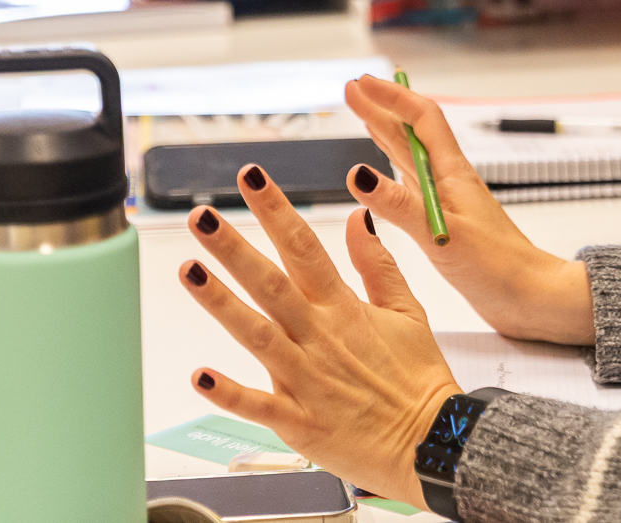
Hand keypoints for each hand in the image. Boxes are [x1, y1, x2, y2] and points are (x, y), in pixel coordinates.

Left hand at [178, 167, 455, 508]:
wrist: (431, 439)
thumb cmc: (418, 378)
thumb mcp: (409, 311)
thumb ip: (379, 265)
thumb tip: (358, 218)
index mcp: (345, 308)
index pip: (305, 247)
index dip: (276, 211)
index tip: (252, 181)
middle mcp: (320, 336)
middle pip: (271, 282)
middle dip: (234, 246)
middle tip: (202, 216)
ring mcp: (306, 377)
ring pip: (256, 333)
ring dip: (220, 302)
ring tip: (189, 269)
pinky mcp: (298, 419)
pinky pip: (257, 404)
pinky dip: (228, 391)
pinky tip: (200, 376)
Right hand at [343, 75, 594, 343]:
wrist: (528, 295)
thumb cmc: (497, 267)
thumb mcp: (440, 234)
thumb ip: (399, 206)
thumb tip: (359, 173)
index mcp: (453, 174)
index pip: (422, 120)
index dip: (392, 97)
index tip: (363, 84)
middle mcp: (449, 180)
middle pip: (412, 133)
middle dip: (382, 108)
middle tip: (353, 90)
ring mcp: (447, 199)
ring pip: (410, 156)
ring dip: (385, 133)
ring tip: (364, 115)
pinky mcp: (444, 221)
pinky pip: (411, 184)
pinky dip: (391, 171)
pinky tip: (383, 175)